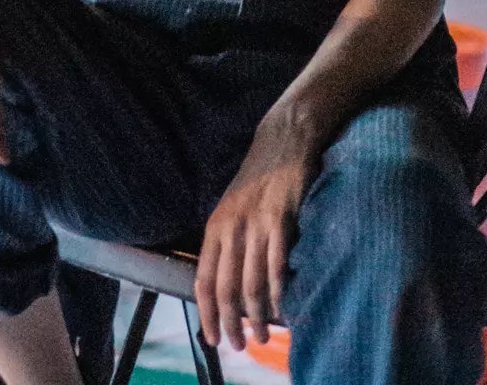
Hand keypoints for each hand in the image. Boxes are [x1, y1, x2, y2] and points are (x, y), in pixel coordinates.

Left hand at [195, 111, 319, 350]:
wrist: (283, 140)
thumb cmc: (258, 179)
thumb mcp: (232, 209)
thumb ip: (228, 243)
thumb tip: (227, 287)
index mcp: (215, 226)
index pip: (203, 279)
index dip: (207, 313)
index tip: (213, 338)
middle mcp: (231, 228)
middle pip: (226, 288)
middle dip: (230, 323)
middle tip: (238, 346)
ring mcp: (256, 224)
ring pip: (251, 284)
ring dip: (256, 317)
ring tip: (261, 337)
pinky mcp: (281, 220)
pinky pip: (277, 266)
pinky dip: (278, 293)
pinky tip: (280, 310)